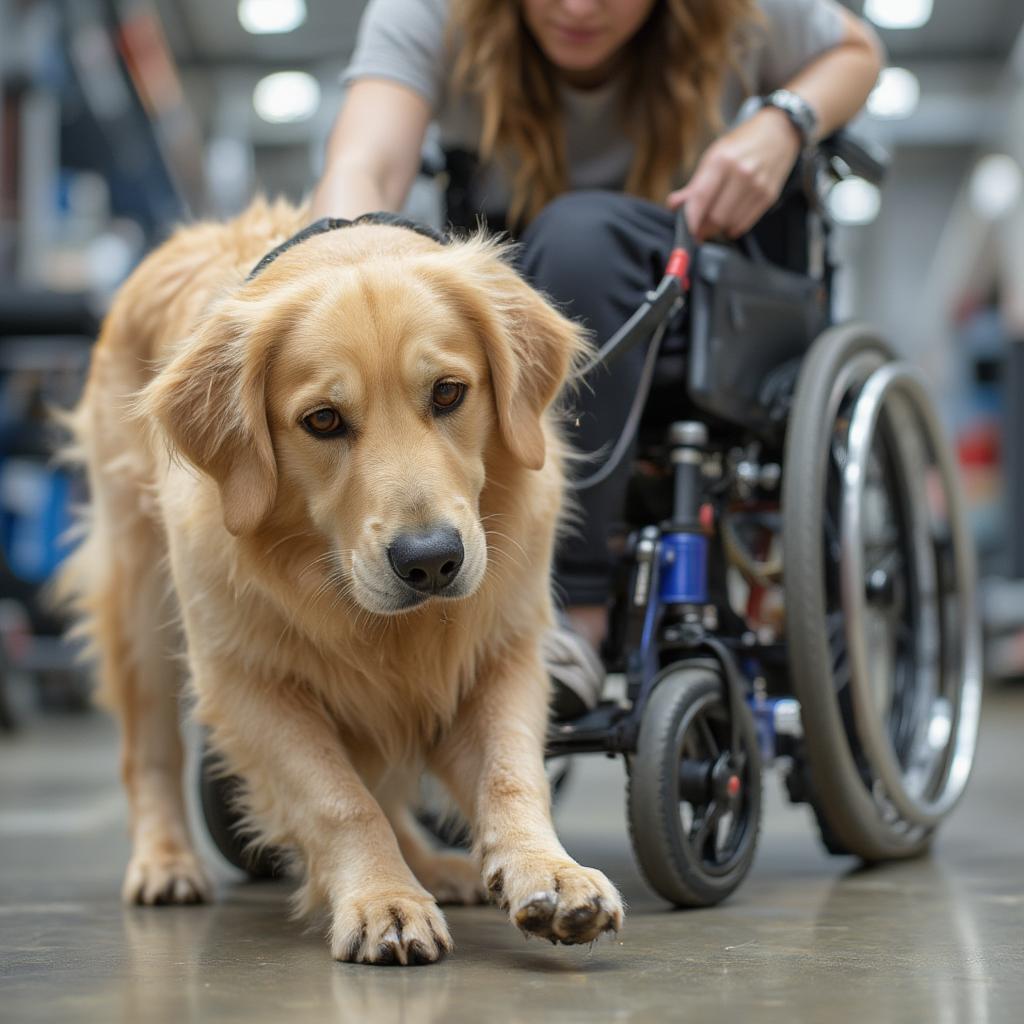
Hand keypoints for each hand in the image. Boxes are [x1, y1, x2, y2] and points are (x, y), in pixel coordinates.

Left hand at [667, 108, 802, 240]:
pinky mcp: (769, 196)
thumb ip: (694, 185)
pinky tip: (730, 219)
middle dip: (703, 228)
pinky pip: (745, 225)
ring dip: (718, 229)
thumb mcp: (714, 156)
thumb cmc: (740, 145)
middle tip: (699, 229)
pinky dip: (733, 228)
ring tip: (715, 220)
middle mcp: (741, 173)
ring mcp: (757, 185)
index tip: (687, 231)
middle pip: (715, 217)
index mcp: (721, 160)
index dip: (690, 221)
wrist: (778, 132)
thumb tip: (673, 205)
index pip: (700, 199)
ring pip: (729, 224)